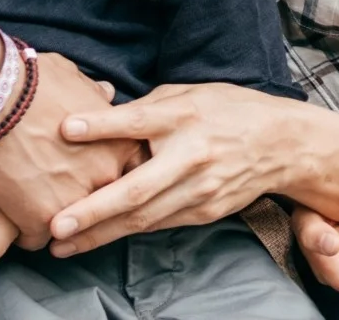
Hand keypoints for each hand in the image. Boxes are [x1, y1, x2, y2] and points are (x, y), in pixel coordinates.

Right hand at [0, 50, 137, 246]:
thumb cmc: (34, 81)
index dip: (99, 170)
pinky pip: (36, 239)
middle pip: (98, 200)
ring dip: (53, 217)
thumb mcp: (78, 81)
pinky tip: (13, 214)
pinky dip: (23, 229)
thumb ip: (96, 97)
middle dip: (78, 195)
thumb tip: (106, 94)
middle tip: (53, 186)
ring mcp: (76, 202)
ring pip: (69, 225)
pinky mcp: (41, 221)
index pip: (123, 172)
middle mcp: (107, 177)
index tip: (82, 168)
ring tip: (31, 203)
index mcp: (121, 144)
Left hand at [48, 81, 297, 252]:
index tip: (66, 129)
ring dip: (101, 234)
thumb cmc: (229, 111)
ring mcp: (200, 189)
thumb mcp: (190, 94)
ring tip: (63, 246)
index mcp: (186, 116)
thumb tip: (99, 116)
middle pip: (138, 189)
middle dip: (94, 211)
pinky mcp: (206, 211)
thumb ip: (147, 107)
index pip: (139, 122)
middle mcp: (192, 155)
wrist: (282, 144)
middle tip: (56, 225)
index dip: (102, 126)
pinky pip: (160, 224)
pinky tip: (98, 239)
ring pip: (144, 218)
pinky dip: (128, 233)